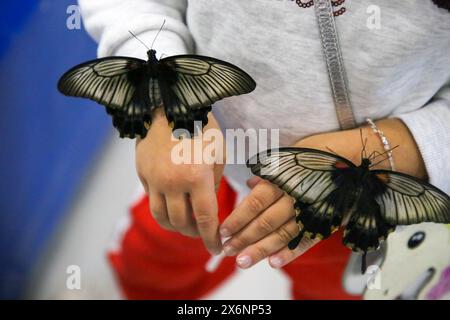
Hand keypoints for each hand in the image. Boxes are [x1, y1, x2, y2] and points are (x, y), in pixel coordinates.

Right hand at [136, 108, 224, 254]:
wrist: (170, 103)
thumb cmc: (201, 125)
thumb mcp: (218, 153)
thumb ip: (212, 182)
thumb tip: (206, 203)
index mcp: (196, 177)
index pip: (204, 218)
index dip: (211, 238)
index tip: (217, 248)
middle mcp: (172, 182)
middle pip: (181, 222)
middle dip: (194, 232)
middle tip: (203, 231)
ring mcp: (154, 179)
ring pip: (161, 217)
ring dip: (176, 225)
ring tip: (186, 223)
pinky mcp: (142, 173)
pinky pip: (152, 199)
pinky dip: (164, 208)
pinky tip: (174, 203)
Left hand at [220, 118, 425, 268]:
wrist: (364, 158)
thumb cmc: (325, 151)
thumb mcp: (294, 154)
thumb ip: (272, 171)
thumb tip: (251, 184)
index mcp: (286, 177)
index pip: (255, 202)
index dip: (238, 218)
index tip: (223, 231)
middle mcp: (296, 196)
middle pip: (264, 222)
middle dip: (243, 238)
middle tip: (226, 251)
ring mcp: (312, 211)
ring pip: (282, 234)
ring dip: (260, 250)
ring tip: (243, 262)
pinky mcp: (326, 221)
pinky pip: (307, 240)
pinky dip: (291, 252)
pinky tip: (275, 263)